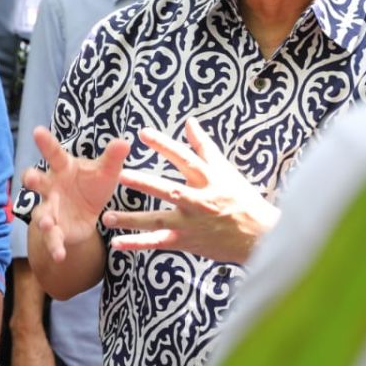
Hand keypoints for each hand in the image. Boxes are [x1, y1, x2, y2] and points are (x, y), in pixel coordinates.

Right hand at [23, 127, 129, 262]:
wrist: (89, 212)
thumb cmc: (92, 184)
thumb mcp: (106, 172)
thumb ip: (113, 158)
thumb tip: (124, 143)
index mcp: (64, 168)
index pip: (55, 154)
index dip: (46, 143)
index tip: (37, 131)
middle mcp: (52, 187)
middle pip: (37, 181)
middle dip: (31, 179)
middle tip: (30, 179)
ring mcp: (51, 209)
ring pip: (41, 213)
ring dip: (43, 218)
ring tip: (47, 223)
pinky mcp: (55, 230)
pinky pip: (51, 239)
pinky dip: (54, 247)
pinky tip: (60, 256)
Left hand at [104, 118, 279, 262]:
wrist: (258, 236)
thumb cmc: (242, 199)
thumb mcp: (226, 169)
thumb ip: (204, 146)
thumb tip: (189, 122)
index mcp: (208, 179)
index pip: (184, 158)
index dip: (164, 145)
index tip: (143, 133)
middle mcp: (198, 200)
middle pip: (167, 189)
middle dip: (143, 182)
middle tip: (119, 175)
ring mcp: (191, 223)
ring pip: (157, 220)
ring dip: (132, 219)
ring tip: (107, 216)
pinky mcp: (186, 241)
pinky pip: (158, 242)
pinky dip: (137, 244)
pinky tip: (117, 243)